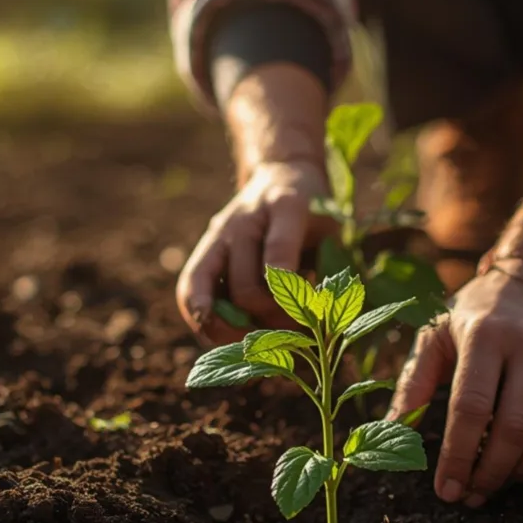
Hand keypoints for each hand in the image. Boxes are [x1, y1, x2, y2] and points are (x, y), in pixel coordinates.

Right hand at [176, 159, 329, 344]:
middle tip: (297, 332)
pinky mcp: (203, 253)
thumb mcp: (332, 227)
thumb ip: (326, 265)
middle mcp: (242, 220)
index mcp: (285, 206)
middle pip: (246, 287)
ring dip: (230, 331)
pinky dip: (206, 325)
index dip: (286, 283)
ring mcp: (217, 236)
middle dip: (271, 320)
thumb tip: (316, 319)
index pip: (280, 247)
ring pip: (204, 294)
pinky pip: (190, 294)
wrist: (283, 176)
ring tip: (256, 347)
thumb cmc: (313, 211)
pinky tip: (229, 339)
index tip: (301, 311)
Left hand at [388, 266, 522, 505]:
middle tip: (472, 496)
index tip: (447, 490)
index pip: (471, 408)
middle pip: (514, 428)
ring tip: (499, 484)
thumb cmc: (481, 310)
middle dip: (490, 473)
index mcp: (485, 333)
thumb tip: (389, 431)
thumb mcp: (439, 332)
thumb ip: (414, 381)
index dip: (458, 456)